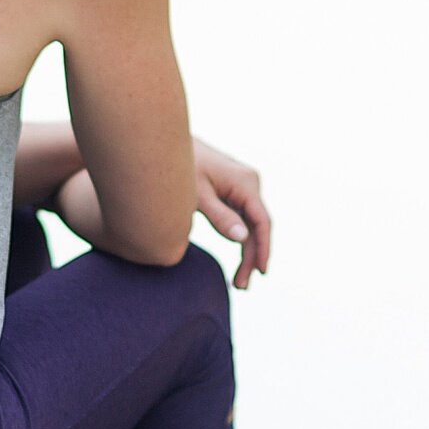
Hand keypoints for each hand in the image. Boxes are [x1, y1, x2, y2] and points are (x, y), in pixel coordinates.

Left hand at [193, 136, 270, 289]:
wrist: (165, 142)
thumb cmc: (178, 167)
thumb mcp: (196, 195)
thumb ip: (219, 216)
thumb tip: (242, 239)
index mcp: (245, 182)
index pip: (261, 222)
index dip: (263, 249)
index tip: (260, 273)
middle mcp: (249, 182)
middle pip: (258, 226)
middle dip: (252, 257)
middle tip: (240, 286)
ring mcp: (243, 185)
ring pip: (251, 224)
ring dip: (247, 251)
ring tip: (238, 281)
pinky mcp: (233, 188)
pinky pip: (242, 217)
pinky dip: (240, 238)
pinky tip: (238, 258)